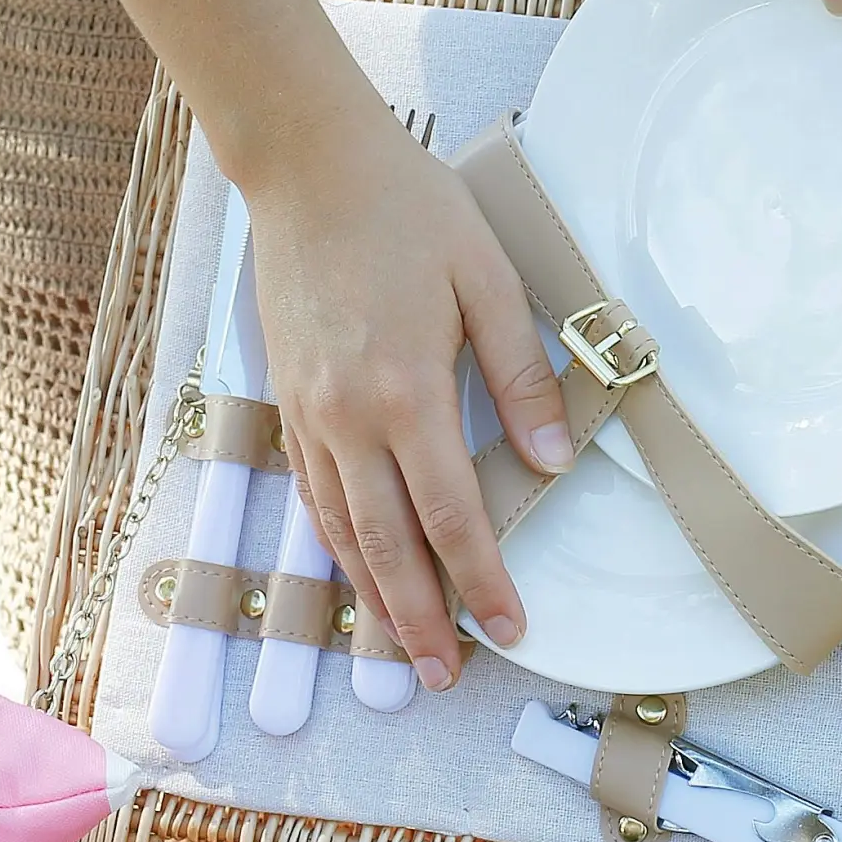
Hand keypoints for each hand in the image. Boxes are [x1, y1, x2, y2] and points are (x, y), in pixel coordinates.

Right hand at [243, 106, 571, 689]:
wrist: (308, 164)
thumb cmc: (409, 210)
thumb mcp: (488, 280)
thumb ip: (522, 377)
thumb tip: (554, 461)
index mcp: (407, 390)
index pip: (452, 515)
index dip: (484, 581)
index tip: (512, 629)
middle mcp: (348, 417)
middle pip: (387, 547)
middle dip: (421, 621)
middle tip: (447, 677)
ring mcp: (308, 413)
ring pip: (341, 531)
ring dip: (374, 598)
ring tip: (404, 649)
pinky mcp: (287, 401)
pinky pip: (312, 494)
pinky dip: (336, 545)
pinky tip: (359, 573)